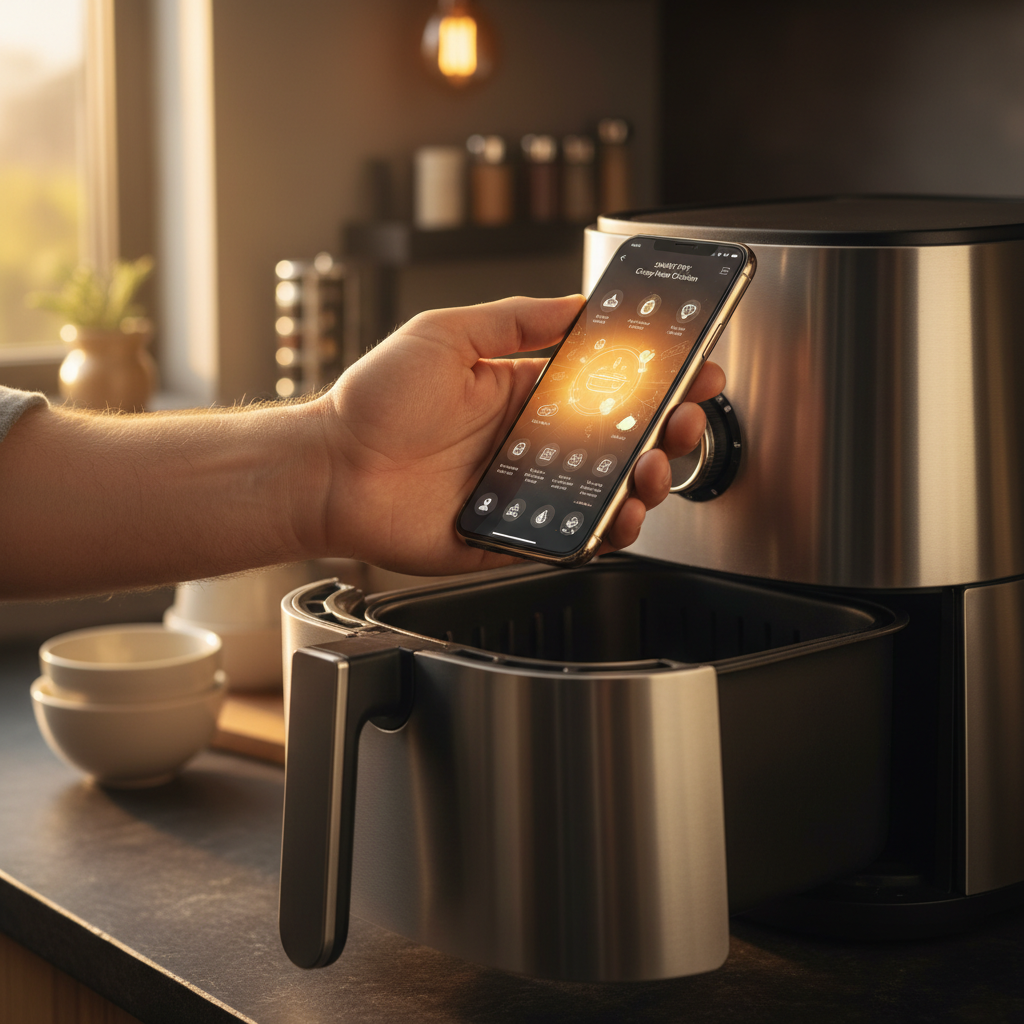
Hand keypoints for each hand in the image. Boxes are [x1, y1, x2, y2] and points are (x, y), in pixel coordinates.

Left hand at [311, 295, 725, 574]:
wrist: (329, 470)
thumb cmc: (374, 400)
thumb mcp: (446, 335)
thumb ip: (515, 320)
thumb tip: (577, 303)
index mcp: (522, 394)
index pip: (605, 385)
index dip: (652, 377)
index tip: (692, 365)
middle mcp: (530, 444)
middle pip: (619, 441)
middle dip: (666, 427)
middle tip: (687, 416)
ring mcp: (526, 492)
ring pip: (607, 492)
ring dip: (646, 480)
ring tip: (655, 464)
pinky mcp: (513, 537)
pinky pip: (573, 538)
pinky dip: (606, 532)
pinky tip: (621, 514)